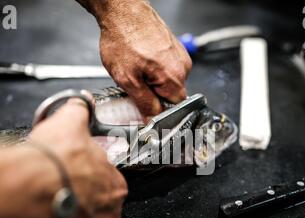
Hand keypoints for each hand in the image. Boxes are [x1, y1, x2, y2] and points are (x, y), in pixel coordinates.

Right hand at [29, 98, 127, 217]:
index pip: (107, 180)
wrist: (27, 193)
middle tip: (59, 189)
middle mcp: (109, 214)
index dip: (87, 175)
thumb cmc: (52, 162)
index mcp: (115, 185)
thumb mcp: (69, 123)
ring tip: (49, 206)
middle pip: (97, 206)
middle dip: (80, 198)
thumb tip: (81, 102)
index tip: (73, 173)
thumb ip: (79, 111)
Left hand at [81, 0, 191, 117]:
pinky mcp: (174, 48)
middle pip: (171, 95)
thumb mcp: (127, 79)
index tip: (147, 111)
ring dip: (152, 81)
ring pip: (167, 81)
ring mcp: (179, 55)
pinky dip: (153, 68)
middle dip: (153, 94)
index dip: (159, 112)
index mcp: (174, 77)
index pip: (175, 108)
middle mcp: (182, 66)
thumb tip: (151, 119)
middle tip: (136, 85)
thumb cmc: (123, 38)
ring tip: (136, 68)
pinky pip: (166, 67)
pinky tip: (140, 60)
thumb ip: (143, 103)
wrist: (122, 10)